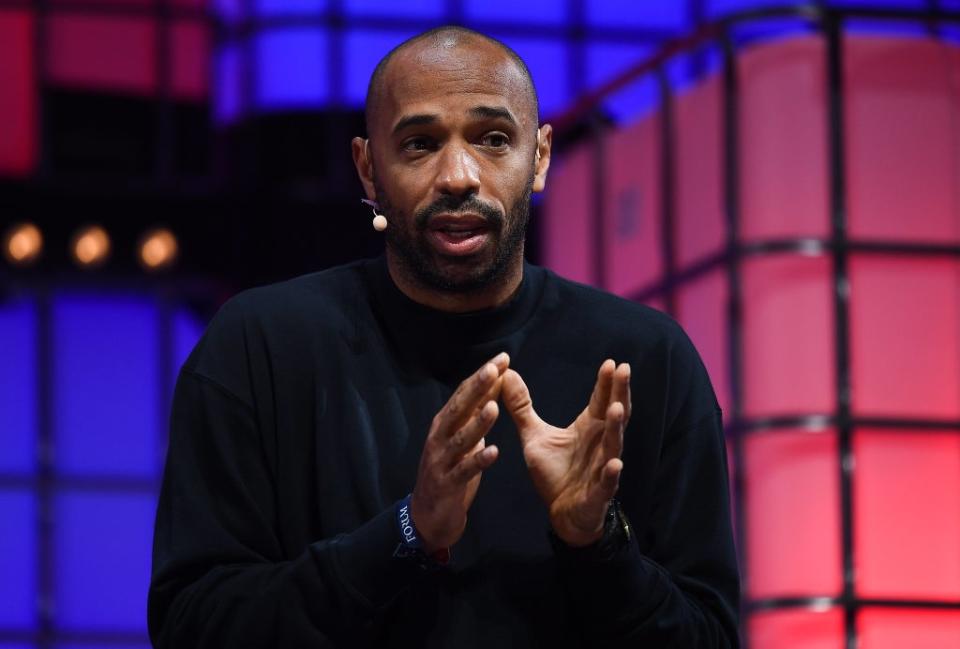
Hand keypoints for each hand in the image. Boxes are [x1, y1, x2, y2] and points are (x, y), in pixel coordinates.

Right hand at [410, 352, 509, 551]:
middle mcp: (440, 438)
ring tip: (494, 408)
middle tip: (494, 369)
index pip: (464, 394)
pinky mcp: (447, 485)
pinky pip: (464, 471)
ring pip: (461, 439)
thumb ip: (474, 416)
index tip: (502, 358)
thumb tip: (492, 387)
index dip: (482, 376)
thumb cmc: (448, 472)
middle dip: (477, 388)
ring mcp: (441, 461)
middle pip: (459, 409)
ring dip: (477, 423)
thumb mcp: (462, 441)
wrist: (427, 517)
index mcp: (444, 424)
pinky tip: (493, 453)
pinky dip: (478, 461)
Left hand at [502, 359, 630, 546]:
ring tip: (617, 409)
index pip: (601, 400)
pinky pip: (607, 482)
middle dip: (619, 393)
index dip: (606, 383)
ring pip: (613, 445)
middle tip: (624, 370)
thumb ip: (522, 406)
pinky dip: (611, 473)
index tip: (611, 362)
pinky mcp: (598, 491)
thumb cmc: (555, 472)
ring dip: (616, 428)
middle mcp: (601, 443)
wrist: (563, 512)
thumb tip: (507, 373)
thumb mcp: (534, 435)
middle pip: (615, 415)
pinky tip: (615, 464)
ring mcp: (602, 467)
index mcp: (590, 428)